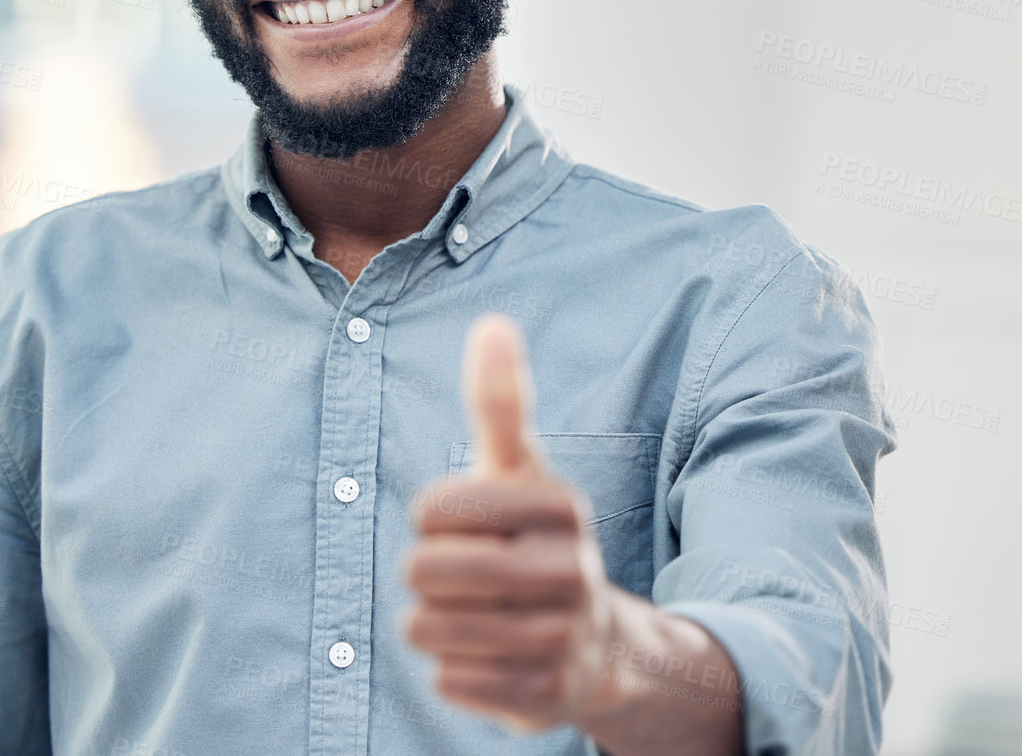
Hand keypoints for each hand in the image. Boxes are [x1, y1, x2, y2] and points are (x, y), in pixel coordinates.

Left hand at [401, 313, 623, 731]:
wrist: (597, 645)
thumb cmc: (533, 538)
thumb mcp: (519, 469)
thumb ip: (499, 402)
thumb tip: (494, 324)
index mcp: (561, 505)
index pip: (435, 507)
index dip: (434, 516)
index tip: (468, 523)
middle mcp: (571, 571)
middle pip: (424, 570)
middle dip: (427, 574)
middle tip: (466, 575)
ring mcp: (560, 638)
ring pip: (427, 628)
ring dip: (436, 622)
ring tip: (478, 614)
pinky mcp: (544, 698)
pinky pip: (449, 680)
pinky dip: (454, 670)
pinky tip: (491, 656)